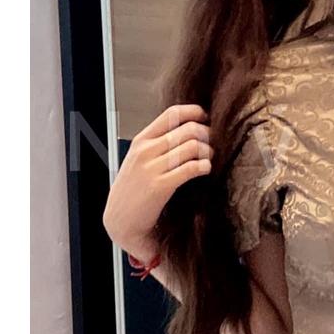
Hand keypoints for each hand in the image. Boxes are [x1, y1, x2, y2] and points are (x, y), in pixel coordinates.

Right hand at [102, 104, 212, 259]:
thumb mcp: (140, 159)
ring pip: (193, 146)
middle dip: (208, 134)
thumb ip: (160, 143)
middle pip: (189, 129)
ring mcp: (151, 168)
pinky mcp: (160, 187)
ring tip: (210, 159)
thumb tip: (191, 128)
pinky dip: (204, 166)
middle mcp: (145, 151)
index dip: (195, 113)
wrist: (120, 221)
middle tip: (213, 144)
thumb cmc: (134, 189)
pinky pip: (191, 168)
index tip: (206, 119)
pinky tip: (206, 169)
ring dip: (208, 151)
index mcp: (141, 140)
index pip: (172, 114)